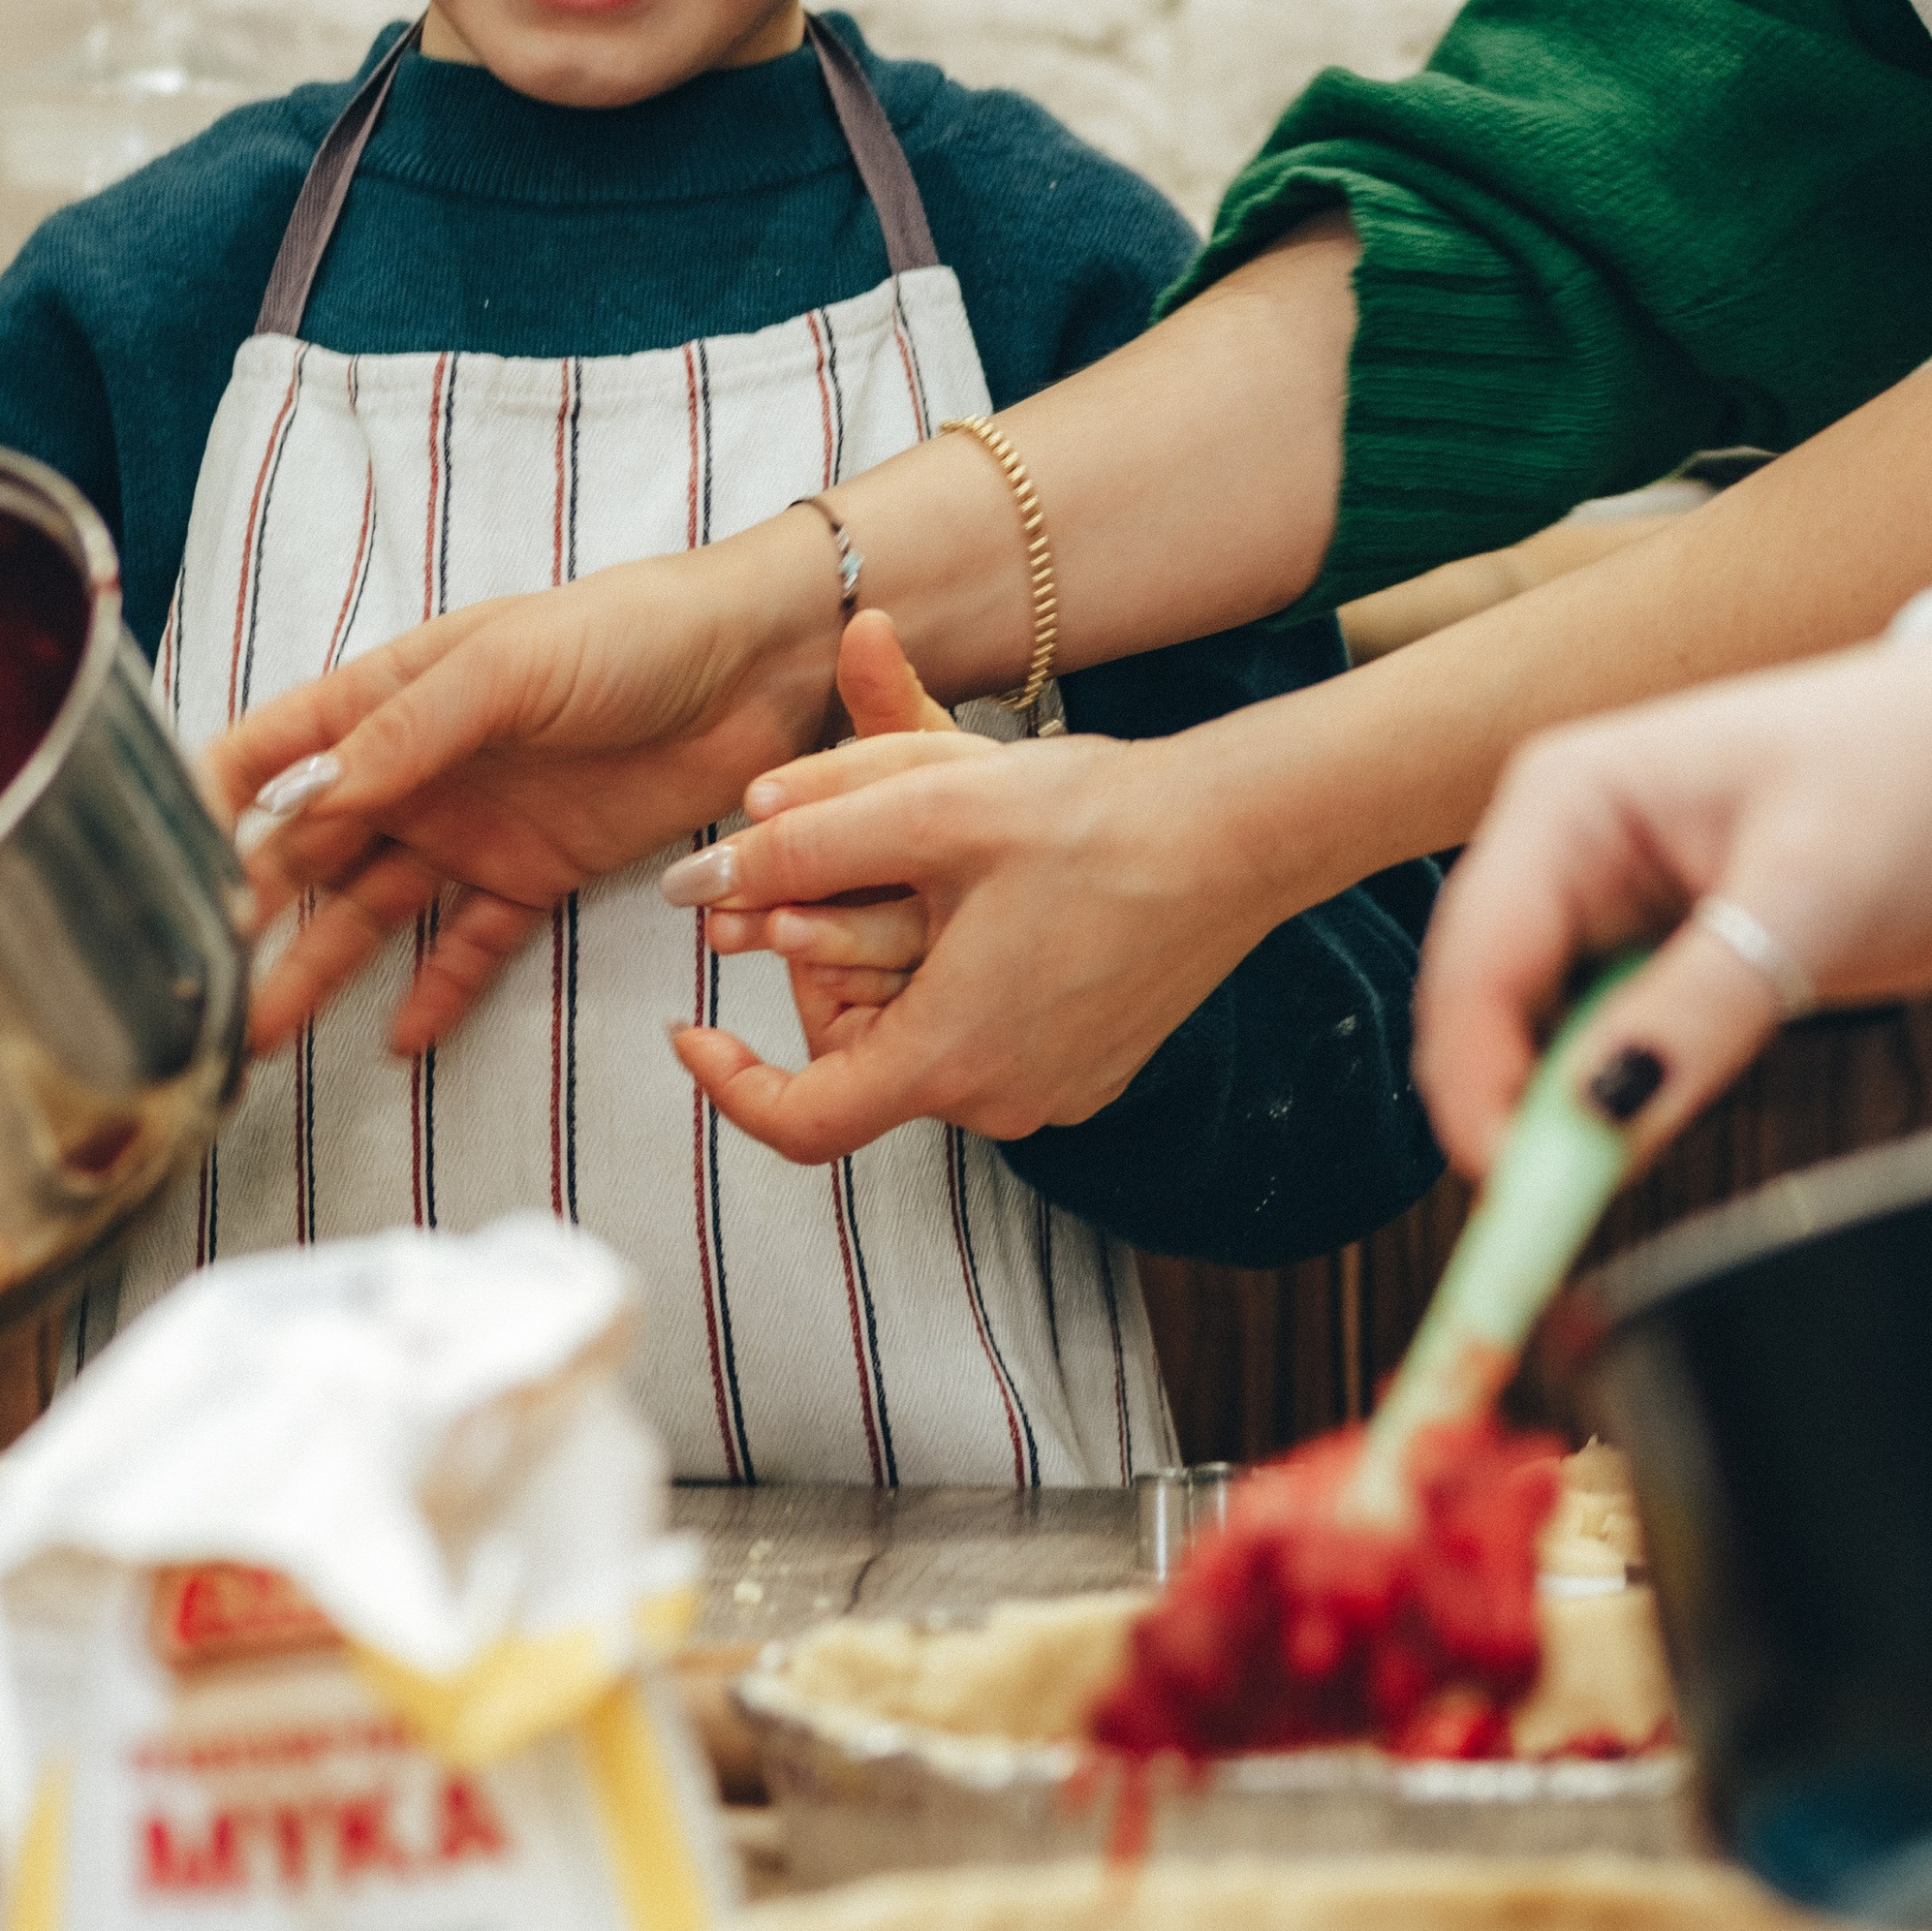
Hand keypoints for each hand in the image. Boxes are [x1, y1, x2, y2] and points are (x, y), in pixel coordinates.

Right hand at [209, 524, 839, 1055]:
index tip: (149, 876)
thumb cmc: (630, 630)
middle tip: (193, 990)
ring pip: (371, 913)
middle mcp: (414, 769)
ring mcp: (472, 827)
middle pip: (304, 852)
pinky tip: (396, 1040)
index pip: (265, 755)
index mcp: (386, 699)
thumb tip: (300, 798)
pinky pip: (471, 944)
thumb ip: (404, 735)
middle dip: (244, 915)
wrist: (759, 664)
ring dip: (318, 970)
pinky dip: (436, 991)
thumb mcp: (505, 666)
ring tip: (262, 1038)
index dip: (204, 810)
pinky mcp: (539, 874)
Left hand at [662, 697, 1287, 1161]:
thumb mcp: (928, 809)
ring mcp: (1052, 1090)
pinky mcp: (1090, 1066)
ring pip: (923, 1039)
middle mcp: (1000, 1100)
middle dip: (822, 966)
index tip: (690, 1027)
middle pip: (859, 1055)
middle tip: (823, 870)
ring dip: (893, 963)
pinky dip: (958, 976)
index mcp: (948, 1058)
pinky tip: (988, 897)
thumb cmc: (1094, 817)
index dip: (729, 1082)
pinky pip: (989, 1034)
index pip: (798, 1122)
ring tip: (918, 867)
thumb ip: (799, 846)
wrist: (1241, 834)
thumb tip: (695, 888)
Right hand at [1414, 637, 1931, 1177]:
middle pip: (1477, 1011)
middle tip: (1548, 1223)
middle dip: (1501, 1114)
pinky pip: (1589, 1049)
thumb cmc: (1923, 773)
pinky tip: (1625, 1144)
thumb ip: (1699, 1007)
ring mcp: (1598, 905)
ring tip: (1588, 1195)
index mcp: (1566, 800)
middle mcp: (1560, 849)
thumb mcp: (1815, 894)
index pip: (1474, 964)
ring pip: (1525, 1041)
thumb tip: (1599, 1116)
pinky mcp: (1647, 956)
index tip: (1520, 1194)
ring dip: (1549, 1120)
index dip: (1476, 1086)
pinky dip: (1600, 1106)